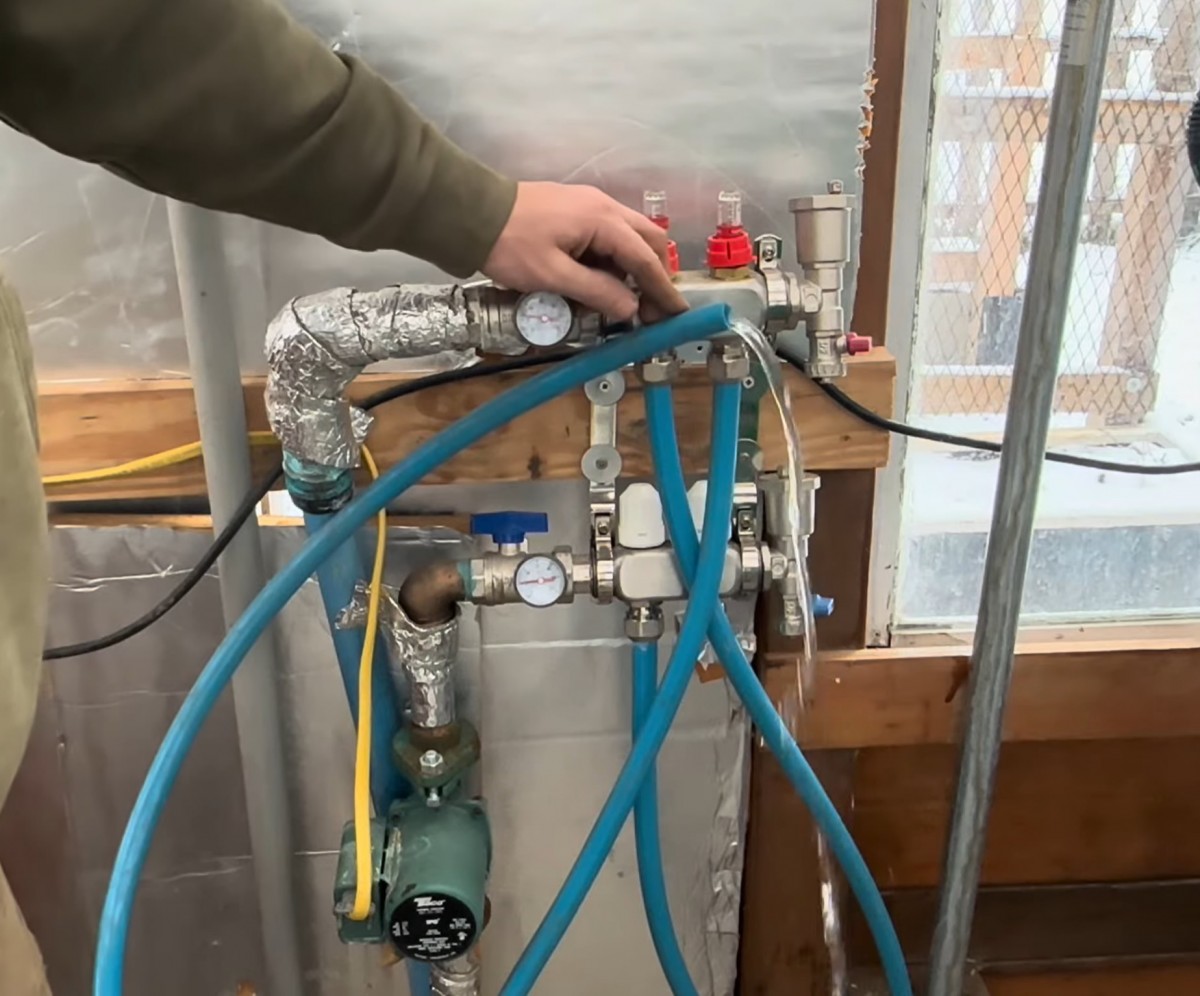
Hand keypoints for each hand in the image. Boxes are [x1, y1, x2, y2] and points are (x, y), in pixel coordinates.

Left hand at [483, 182, 687, 321]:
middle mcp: (604, 207)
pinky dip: (613, 262)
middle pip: (648, 241)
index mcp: (603, 220)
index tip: (677, 314)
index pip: (646, 258)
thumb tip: (631, 308)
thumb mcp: (553, 276)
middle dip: (655, 276)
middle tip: (653, 310)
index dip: (664, 289)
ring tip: (622, 303)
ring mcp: (590, 205)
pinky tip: (599, 284)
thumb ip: (597, 292)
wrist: (471, 210)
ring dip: (633, 270)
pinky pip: (608, 237)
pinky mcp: (575, 211)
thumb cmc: (510, 244)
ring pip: (629, 239)